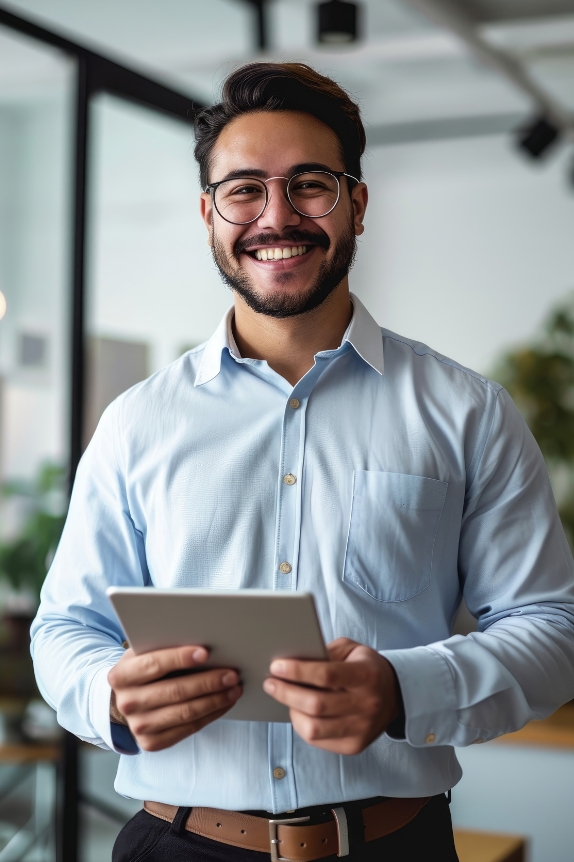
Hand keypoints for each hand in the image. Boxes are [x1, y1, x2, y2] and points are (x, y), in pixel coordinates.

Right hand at [108, 646, 241, 750]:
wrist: (125, 699)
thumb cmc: (143, 669)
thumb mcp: (143, 653)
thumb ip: (163, 647)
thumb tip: (203, 644)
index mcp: (121, 675)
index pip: (153, 665)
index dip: (180, 658)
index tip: (206, 653)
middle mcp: (126, 703)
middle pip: (175, 691)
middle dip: (208, 682)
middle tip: (232, 674)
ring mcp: (138, 726)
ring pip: (185, 713)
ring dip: (215, 700)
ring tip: (234, 688)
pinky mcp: (151, 743)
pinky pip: (189, 728)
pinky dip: (211, 714)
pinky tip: (225, 703)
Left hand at [263, 638, 401, 754]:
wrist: (395, 695)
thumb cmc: (367, 668)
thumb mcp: (351, 650)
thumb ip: (325, 653)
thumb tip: (292, 661)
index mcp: (367, 676)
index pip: (326, 674)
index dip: (297, 671)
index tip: (277, 666)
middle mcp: (366, 705)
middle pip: (316, 705)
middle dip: (286, 692)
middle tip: (270, 682)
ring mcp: (361, 729)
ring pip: (314, 728)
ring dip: (291, 710)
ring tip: (282, 696)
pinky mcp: (354, 746)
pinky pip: (318, 740)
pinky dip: (301, 725)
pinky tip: (297, 711)